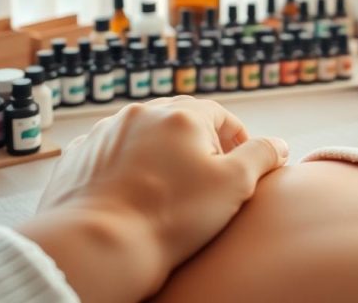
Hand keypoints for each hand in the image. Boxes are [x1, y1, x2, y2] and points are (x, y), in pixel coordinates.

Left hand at [20, 96, 288, 302]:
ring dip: (160, 153)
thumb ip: (261, 156)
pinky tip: (133, 193)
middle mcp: (141, 113)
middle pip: (181, 119)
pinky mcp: (79, 154)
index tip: (240, 165)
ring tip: (167, 189)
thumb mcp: (234, 185)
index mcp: (181, 114)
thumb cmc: (171, 216)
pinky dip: (126, 165)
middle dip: (198, 144)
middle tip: (206, 179)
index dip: (236, 139)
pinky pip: (111, 151)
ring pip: (144, 134)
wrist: (99, 243)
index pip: (220, 115)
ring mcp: (105, 131)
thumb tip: (278, 144)